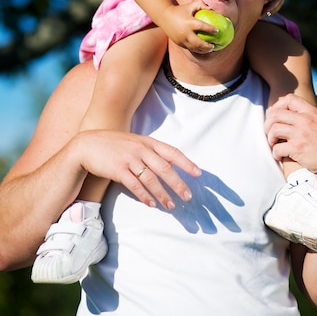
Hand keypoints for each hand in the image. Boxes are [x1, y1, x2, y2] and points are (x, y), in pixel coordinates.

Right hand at [74, 130, 201, 209]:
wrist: (87, 145)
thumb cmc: (113, 144)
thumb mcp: (134, 142)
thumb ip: (149, 150)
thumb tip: (166, 162)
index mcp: (148, 141)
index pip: (172, 152)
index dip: (186, 163)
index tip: (198, 173)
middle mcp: (141, 149)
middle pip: (165, 168)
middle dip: (178, 184)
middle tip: (188, 196)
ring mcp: (130, 159)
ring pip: (152, 179)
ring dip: (163, 194)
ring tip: (171, 206)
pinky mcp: (118, 170)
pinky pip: (135, 185)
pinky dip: (145, 196)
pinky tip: (151, 204)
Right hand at [159, 2, 218, 52]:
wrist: (164, 16)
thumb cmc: (180, 10)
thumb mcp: (190, 5)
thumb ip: (202, 5)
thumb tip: (213, 9)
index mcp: (189, 22)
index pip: (202, 27)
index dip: (210, 29)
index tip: (217, 31)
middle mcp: (185, 32)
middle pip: (198, 43)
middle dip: (207, 46)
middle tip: (214, 45)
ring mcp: (181, 39)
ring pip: (194, 48)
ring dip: (203, 50)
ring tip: (210, 49)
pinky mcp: (178, 43)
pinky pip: (189, 48)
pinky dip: (196, 50)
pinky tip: (202, 49)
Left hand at [264, 94, 316, 181]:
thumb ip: (310, 117)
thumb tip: (294, 115)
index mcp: (312, 112)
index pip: (289, 99)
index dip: (278, 106)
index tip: (276, 116)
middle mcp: (305, 120)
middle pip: (276, 114)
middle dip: (268, 123)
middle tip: (269, 132)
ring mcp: (301, 134)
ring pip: (274, 129)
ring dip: (270, 138)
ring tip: (274, 144)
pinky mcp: (297, 149)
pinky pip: (277, 148)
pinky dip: (275, 153)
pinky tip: (279, 156)